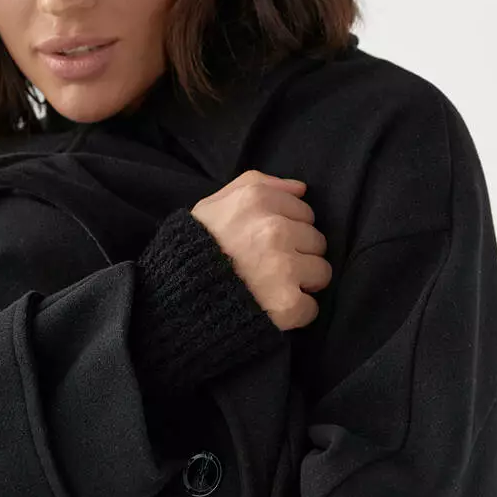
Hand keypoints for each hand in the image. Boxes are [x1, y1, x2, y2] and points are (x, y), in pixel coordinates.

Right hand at [190, 170, 331, 330]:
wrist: (175, 295)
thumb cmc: (193, 248)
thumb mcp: (213, 204)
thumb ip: (256, 184)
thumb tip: (301, 188)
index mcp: (257, 200)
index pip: (304, 212)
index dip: (289, 228)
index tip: (268, 242)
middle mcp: (274, 229)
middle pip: (316, 241)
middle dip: (298, 253)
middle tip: (269, 265)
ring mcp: (283, 266)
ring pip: (321, 271)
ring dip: (302, 282)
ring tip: (272, 286)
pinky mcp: (287, 303)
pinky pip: (311, 308)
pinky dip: (296, 313)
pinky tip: (273, 308)